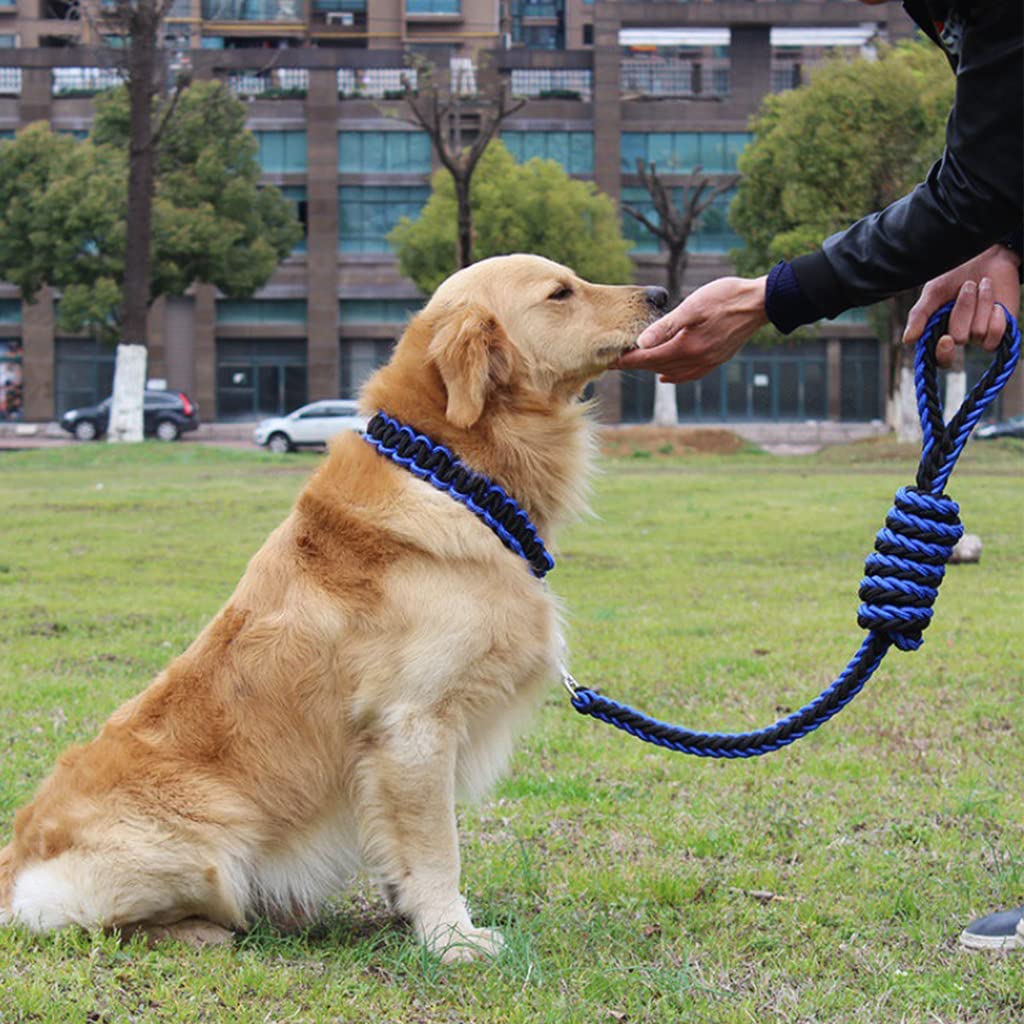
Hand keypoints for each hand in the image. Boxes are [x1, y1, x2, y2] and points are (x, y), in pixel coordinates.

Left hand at [616, 276, 768, 382]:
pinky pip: (689, 374)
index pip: (648, 359)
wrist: (761, 303)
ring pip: (673, 372)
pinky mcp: (716, 360)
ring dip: (654, 369)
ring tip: (636, 365)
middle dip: (636, 365)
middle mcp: (696, 361)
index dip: (627, 360)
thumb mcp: (692, 307)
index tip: (609, 360)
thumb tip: (641, 342)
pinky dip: (674, 375)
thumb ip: (666, 326)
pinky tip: (666, 375)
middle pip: (658, 367)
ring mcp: (708, 363)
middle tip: (615, 361)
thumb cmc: (726, 298)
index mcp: (686, 348)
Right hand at [903, 245, 1020, 368]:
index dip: (943, 353)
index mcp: (938, 332)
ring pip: (978, 332)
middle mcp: (959, 337)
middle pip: (959, 339)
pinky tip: (996, 303)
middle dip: (963, 309)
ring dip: (981, 303)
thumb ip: (919, 316)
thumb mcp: (932, 292)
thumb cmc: (955, 274)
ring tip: (981, 286)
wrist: (988, 257)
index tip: (946, 339)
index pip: (939, 358)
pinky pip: (996, 334)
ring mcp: (980, 335)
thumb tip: (907, 340)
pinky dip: (996, 316)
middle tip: (967, 286)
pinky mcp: (1001, 329)